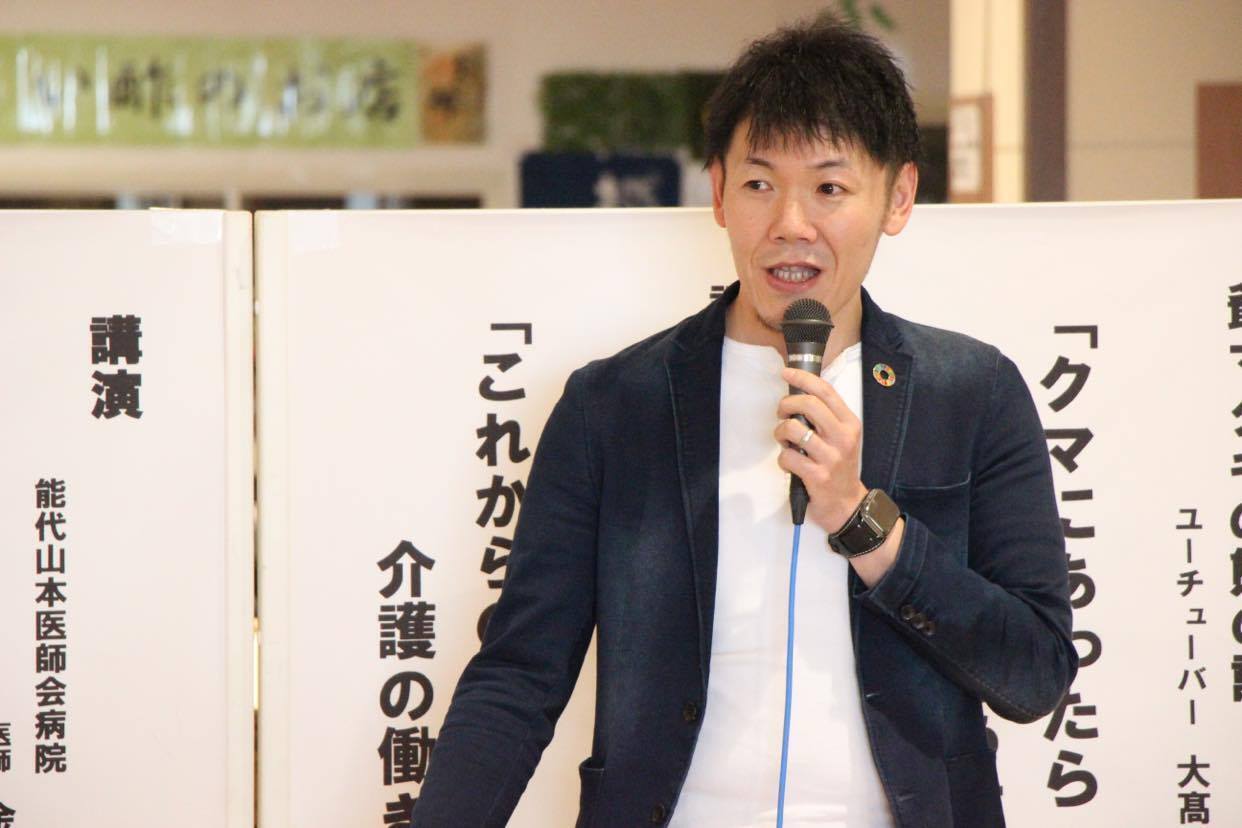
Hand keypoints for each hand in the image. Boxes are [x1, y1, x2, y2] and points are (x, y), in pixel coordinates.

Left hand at [774, 367, 902, 585]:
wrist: (847, 505)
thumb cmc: (838, 467)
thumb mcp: (840, 438)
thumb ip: (824, 418)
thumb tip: (797, 394)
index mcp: (849, 423)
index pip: (825, 391)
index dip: (802, 378)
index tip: (786, 373)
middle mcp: (843, 437)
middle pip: (809, 405)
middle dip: (786, 405)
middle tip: (781, 414)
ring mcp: (831, 457)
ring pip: (793, 429)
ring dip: (780, 433)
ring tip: (785, 442)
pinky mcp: (817, 476)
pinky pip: (788, 457)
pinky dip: (782, 458)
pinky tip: (790, 464)